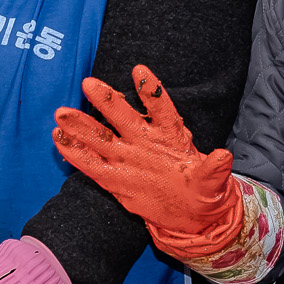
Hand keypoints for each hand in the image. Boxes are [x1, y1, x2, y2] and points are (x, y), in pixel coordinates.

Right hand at [52, 66, 238, 252]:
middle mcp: (144, 140)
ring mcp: (127, 156)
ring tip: (62, 113)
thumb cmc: (201, 190)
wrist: (188, 212)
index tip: (139, 71)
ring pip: (101, 137)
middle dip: (105, 101)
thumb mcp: (211, 183)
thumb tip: (224, 156)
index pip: (161, 109)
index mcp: (169, 136)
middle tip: (89, 84)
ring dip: (81, 125)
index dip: (151, 92)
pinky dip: (75, 152)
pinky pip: (92, 163)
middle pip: (123, 116)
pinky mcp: (114, 177)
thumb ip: (213, 170)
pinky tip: (59, 139)